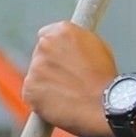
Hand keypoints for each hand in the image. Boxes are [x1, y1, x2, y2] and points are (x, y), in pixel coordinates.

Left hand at [23, 22, 119, 136]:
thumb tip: (69, 44)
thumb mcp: (98, 47)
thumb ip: (77, 41)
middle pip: (40, 55)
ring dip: (46, 83)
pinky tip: (60, 103)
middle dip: (50, 66)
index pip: (47, 35)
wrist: (105, 105)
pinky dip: (42, 100)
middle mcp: (45, 45)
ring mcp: (35, 67)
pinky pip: (32, 93)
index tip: (61, 60)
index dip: (56, 50)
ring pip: (36, 75)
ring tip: (68, 94)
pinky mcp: (29, 88)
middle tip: (67, 80)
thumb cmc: (106, 79)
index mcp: (62, 31)